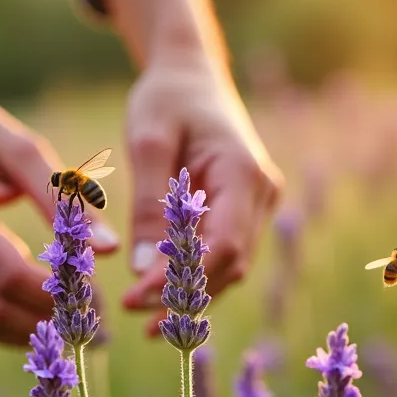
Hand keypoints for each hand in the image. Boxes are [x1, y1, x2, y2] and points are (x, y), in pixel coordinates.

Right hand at [0, 26, 119, 344]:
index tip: (96, 299)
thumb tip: (111, 249)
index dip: (56, 296)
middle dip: (45, 321)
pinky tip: (27, 313)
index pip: (9, 276)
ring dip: (23, 330)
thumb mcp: (21, 151)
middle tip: (89, 321)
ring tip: (66, 322)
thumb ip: (65, 200)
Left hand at [119, 56, 282, 328]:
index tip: (134, 299)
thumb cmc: (166, 100)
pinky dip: (194, 277)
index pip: (220, 244)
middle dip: (184, 296)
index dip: (180, 280)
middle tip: (135, 318)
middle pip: (229, 263)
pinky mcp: (244, 210)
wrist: (191, 75)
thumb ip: (147, 203)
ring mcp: (258, 203)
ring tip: (145, 322)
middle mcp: (262, 192)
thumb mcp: (147, 142)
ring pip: (229, 266)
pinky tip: (160, 297)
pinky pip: (223, 253)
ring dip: (190, 294)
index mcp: (243, 172)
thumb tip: (142, 270)